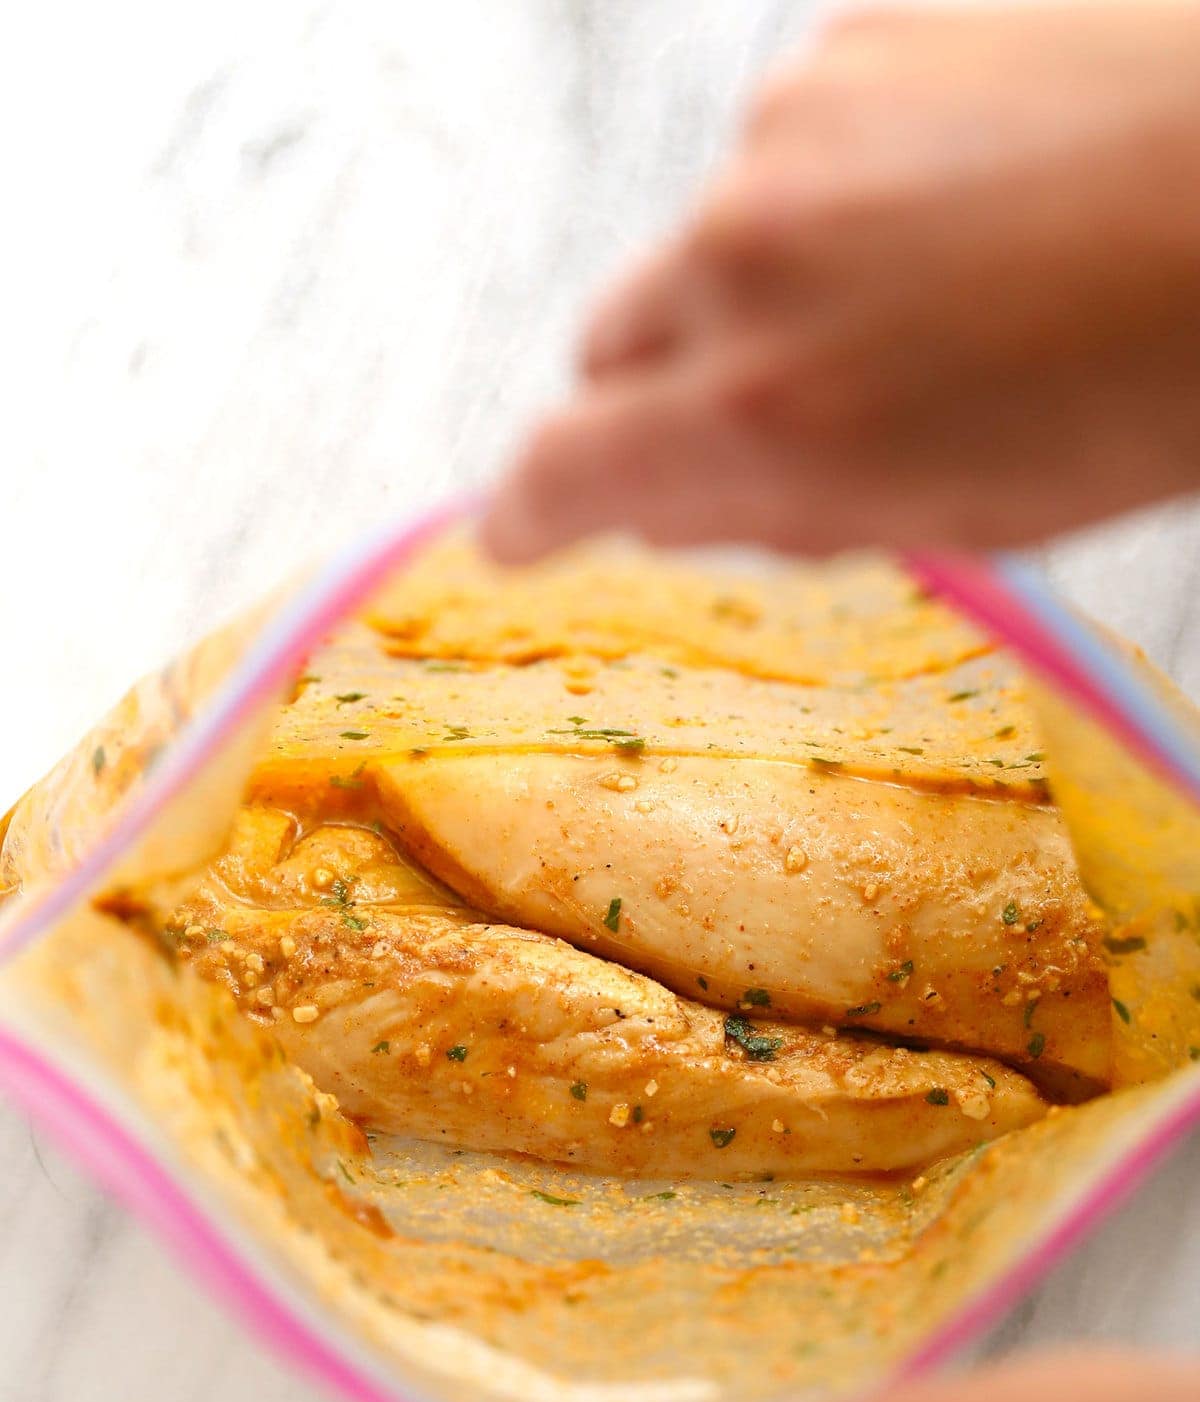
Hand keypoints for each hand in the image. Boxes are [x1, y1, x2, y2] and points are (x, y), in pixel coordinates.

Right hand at [483, 5, 1199, 563]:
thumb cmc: (1159, 378)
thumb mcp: (967, 510)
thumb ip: (793, 509)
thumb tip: (676, 498)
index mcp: (770, 410)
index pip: (565, 469)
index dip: (535, 511)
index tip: (522, 531)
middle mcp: (744, 256)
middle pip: (609, 350)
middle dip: (664, 401)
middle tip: (775, 422)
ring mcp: (788, 131)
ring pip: (702, 248)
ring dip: (762, 294)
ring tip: (917, 303)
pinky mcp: (845, 43)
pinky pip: (781, 155)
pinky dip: (829, 199)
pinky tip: (946, 213)